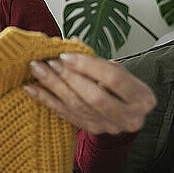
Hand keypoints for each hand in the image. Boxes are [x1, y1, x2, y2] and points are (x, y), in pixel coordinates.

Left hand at [25, 53, 156, 134]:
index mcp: (141, 97)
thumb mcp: (116, 71)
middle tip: (48, 62)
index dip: (88, 66)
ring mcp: (108, 126)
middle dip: (68, 77)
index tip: (66, 55)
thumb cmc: (120, 87)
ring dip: (53, 86)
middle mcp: (128, 116)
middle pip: (94, 96)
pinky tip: (32, 89)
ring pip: (76, 106)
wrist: (123, 112)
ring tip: (38, 69)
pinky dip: (46, 100)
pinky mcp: (91, 130)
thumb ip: (96, 59)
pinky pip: (64, 114)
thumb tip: (73, 42)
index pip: (113, 79)